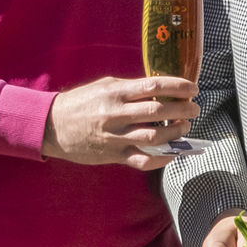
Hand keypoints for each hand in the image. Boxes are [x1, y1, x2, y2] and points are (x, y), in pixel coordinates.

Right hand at [42, 75, 198, 167]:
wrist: (51, 126)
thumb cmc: (80, 103)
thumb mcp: (104, 86)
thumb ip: (130, 88)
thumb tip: (160, 89)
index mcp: (115, 92)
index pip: (154, 86)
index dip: (178, 87)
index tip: (193, 88)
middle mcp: (116, 114)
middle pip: (158, 112)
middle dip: (183, 110)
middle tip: (195, 109)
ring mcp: (115, 137)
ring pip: (154, 137)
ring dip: (176, 133)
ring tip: (185, 127)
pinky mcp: (113, 155)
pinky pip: (143, 160)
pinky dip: (162, 159)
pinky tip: (173, 153)